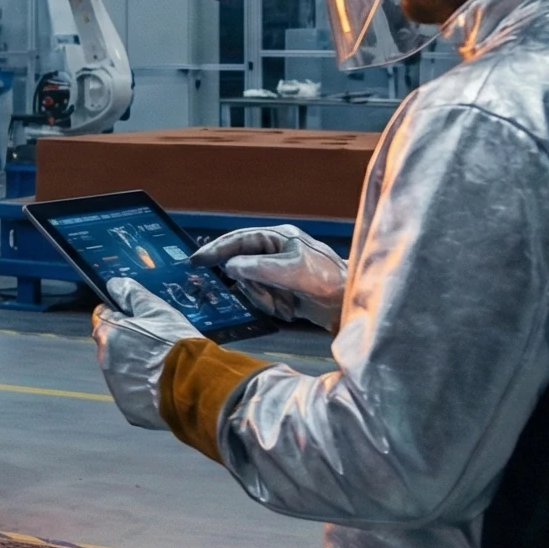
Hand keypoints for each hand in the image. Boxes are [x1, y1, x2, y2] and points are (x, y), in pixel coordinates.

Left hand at [93, 277, 200, 431]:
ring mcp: (116, 388)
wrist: (195, 386)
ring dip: (137, 368)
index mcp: (108, 335)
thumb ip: (132, 294)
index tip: (137, 320)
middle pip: (113, 346)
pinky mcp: (130, 409)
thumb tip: (113, 284)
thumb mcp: (157, 310)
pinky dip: (145, 391)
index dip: (122, 316)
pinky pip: (135, 395)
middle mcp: (105, 362)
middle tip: (156, 346)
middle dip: (129, 344)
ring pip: (123, 372)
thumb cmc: (175, 343)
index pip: (104, 318)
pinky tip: (164, 386)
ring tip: (164, 367)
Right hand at [194, 225, 347, 328]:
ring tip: (284, 306)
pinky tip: (289, 309)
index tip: (196, 260)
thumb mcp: (291, 272)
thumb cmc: (328, 280)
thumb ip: (257, 268)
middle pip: (242, 267)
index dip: (215, 249)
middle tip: (266, 297)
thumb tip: (230, 267)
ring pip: (251, 285)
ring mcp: (279, 270)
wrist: (352, 304)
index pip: (239, 240)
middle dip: (252, 286)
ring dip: (264, 299)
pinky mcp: (283, 288)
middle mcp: (276, 251)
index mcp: (278, 237)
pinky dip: (272, 305)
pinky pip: (262, 297)